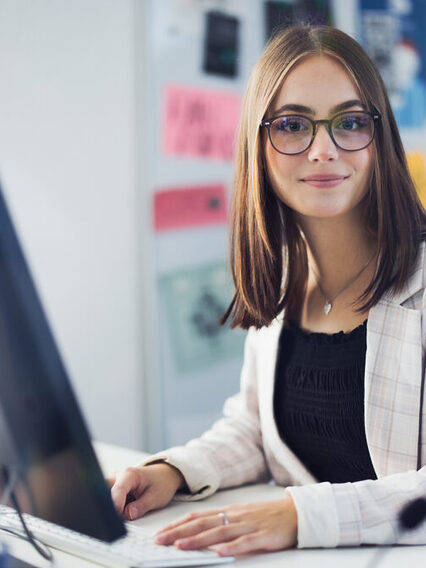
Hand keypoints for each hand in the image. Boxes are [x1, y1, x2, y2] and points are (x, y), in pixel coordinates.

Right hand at [107, 463, 185, 519]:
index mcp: (129, 474)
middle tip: (115, 521)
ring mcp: (114, 482)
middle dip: (107, 507)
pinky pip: (107, 500)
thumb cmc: (161, 483)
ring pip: (103, 497)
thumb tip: (127, 515)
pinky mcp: (113, 489)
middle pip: (103, 492)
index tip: (116, 519)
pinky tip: (119, 514)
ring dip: (109, 508)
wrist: (163, 476)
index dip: (115, 505)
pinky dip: (111, 509)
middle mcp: (118, 476)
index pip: (117, 490)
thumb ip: (141, 507)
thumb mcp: (156, 497)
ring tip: (120, 516)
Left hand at [154, 494, 297, 555]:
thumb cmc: (266, 517)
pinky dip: (231, 547)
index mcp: (228, 511)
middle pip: (202, 523)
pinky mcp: (262, 536)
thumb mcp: (241, 516)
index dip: (178, 524)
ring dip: (198, 540)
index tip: (160, 532)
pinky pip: (245, 542)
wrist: (295, 513)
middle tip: (159, 541)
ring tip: (180, 546)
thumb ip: (222, 523)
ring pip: (219, 532)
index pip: (197, 516)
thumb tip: (198, 532)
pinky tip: (218, 552)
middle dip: (179, 532)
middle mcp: (234, 516)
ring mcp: (248, 525)